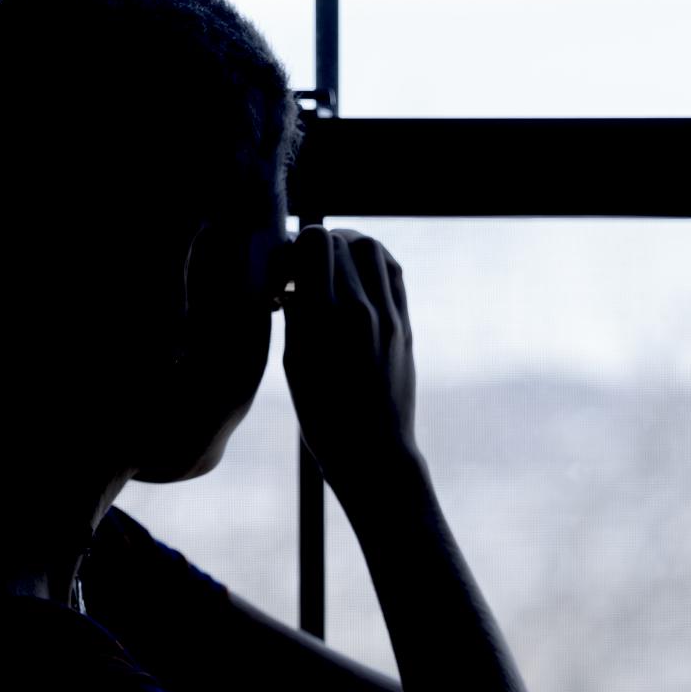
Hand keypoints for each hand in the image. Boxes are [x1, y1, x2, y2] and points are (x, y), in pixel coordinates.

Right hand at [282, 225, 418, 500]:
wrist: (373, 452)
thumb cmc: (322, 417)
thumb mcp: (294, 364)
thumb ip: (295, 315)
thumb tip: (292, 282)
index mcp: (322, 318)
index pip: (315, 241)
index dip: (295, 244)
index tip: (285, 269)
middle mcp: (359, 309)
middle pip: (340, 240)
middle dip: (317, 246)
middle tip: (304, 270)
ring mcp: (387, 316)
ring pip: (372, 248)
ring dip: (349, 247)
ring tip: (332, 267)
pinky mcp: (405, 325)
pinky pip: (394, 273)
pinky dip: (373, 263)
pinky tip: (356, 278)